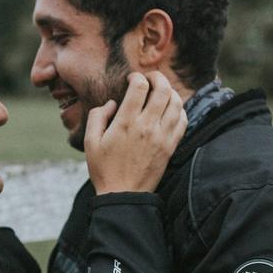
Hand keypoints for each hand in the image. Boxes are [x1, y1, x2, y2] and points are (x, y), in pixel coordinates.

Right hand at [85, 71, 186, 194]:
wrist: (123, 195)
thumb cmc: (104, 169)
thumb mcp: (89, 142)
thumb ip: (97, 117)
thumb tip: (111, 103)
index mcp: (126, 123)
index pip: (139, 86)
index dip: (136, 77)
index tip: (132, 79)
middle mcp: (147, 126)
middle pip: (163, 89)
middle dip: (157, 77)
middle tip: (150, 78)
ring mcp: (162, 136)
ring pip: (176, 103)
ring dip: (170, 91)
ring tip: (161, 92)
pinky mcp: (171, 146)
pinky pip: (183, 120)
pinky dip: (179, 110)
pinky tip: (170, 110)